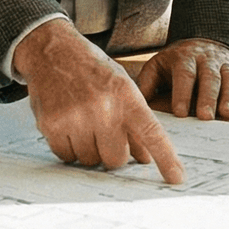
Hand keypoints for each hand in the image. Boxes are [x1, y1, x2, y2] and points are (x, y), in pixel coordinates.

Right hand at [13, 18, 183, 183]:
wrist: (52, 50)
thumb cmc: (92, 70)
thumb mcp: (122, 87)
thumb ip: (135, 121)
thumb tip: (145, 157)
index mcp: (126, 97)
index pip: (152, 133)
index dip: (166, 159)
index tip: (176, 178)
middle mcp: (103, 108)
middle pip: (116, 160)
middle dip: (113, 153)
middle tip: (105, 133)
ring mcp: (76, 118)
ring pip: (90, 160)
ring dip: (89, 149)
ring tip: (83, 121)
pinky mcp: (52, 125)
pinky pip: (66, 156)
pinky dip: (68, 147)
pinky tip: (68, 123)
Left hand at [135, 38, 228, 120]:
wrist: (203, 42)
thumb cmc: (176, 63)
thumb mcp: (158, 65)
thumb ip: (146, 82)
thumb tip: (132, 103)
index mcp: (184, 58)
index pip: (184, 74)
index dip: (182, 92)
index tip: (179, 112)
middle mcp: (207, 59)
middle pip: (209, 77)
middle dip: (207, 97)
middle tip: (205, 117)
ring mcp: (225, 64)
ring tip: (227, 115)